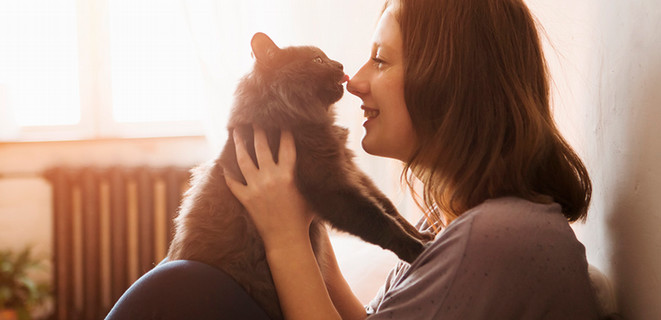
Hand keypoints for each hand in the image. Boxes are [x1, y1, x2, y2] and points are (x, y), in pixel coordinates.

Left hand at [224, 125, 312, 250]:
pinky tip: (223, 165)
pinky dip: (227, 174)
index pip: (287, 146)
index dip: (285, 132)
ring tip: (236, 133)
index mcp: (288, 175)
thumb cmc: (303, 219)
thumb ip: (310, 179)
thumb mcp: (310, 195)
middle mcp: (270, 177)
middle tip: (255, 120)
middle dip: (258, 131)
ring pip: (243, 160)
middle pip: (262, 147)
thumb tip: (320, 166)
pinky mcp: (246, 199)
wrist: (287, 240)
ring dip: (240, 145)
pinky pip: (233, 183)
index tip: (282, 121)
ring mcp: (256, 188)